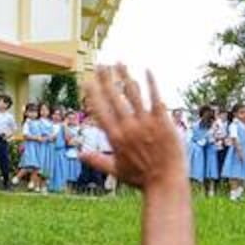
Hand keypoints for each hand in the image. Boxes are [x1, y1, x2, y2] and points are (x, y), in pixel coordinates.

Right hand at [80, 63, 181, 192]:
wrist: (165, 182)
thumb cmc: (141, 179)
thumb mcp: (116, 170)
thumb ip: (96, 160)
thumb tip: (79, 155)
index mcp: (115, 137)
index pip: (100, 110)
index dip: (93, 94)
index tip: (87, 81)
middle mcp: (128, 127)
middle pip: (113, 97)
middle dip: (106, 79)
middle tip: (100, 65)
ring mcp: (145, 122)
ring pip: (132, 94)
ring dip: (125, 76)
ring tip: (120, 62)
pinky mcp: (162, 121)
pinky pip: (155, 97)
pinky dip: (151, 83)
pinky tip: (146, 70)